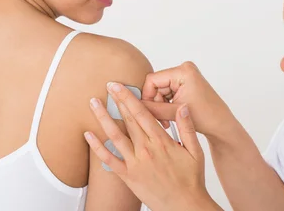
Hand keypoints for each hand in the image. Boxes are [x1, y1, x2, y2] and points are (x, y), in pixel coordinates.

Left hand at [85, 82, 220, 210]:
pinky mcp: (128, 176)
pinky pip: (109, 160)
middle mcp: (146, 150)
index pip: (142, 113)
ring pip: (115, 136)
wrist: (184, 206)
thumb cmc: (191, 179)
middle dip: (116, 101)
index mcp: (162, 141)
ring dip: (103, 118)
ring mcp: (135, 163)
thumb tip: (184, 107)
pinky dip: (97, 147)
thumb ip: (188, 127)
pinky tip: (88, 134)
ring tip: (93, 103)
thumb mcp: (195, 151)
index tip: (119, 85)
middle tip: (106, 86)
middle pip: (128, 120)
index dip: (129, 97)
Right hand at [143, 62, 235, 141]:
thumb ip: (152, 109)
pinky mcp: (186, 83)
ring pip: (160, 90)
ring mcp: (186, 76)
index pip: (152, 80)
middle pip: (156, 85)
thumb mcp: (174, 113)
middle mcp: (184, 70)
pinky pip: (167, 92)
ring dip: (160, 105)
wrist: (222, 126)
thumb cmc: (207, 118)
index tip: (146, 110)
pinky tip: (170, 115)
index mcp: (183, 71)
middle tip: (160, 118)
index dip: (147, 96)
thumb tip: (133, 106)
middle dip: (155, 102)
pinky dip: (166, 104)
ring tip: (166, 119)